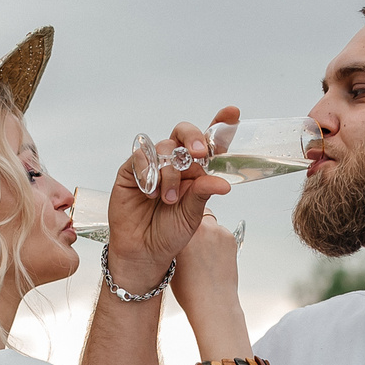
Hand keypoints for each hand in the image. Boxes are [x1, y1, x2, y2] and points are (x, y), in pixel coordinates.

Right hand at [105, 106, 237, 287]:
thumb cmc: (169, 233)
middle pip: (183, 134)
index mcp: (194, 171)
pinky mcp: (131, 170)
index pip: (208, 142)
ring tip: (168, 199)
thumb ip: (203, 193)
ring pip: (164, 147)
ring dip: (170, 172)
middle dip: (193, 138)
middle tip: (199, 153)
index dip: (220, 125)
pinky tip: (150, 191)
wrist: (144, 251)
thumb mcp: (192, 215)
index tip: (232, 113)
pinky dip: (148, 171)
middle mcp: (174, 163)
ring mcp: (153, 165)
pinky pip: (141, 156)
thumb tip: (223, 183)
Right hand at [170, 215, 240, 327]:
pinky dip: (217, 241)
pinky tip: (212, 257)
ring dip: (206, 232)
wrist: (212, 303)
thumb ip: (172, 243)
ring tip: (202, 254)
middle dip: (192, 223)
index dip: (177, 218)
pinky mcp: (230, 237)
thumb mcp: (169, 263)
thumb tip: (175, 233)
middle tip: (191, 241)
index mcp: (180, 232)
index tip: (177, 226)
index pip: (177, 212)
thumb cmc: (190, 289)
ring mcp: (217, 231)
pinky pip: (221, 232)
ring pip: (210, 223)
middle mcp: (200, 227)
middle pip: (195, 214)